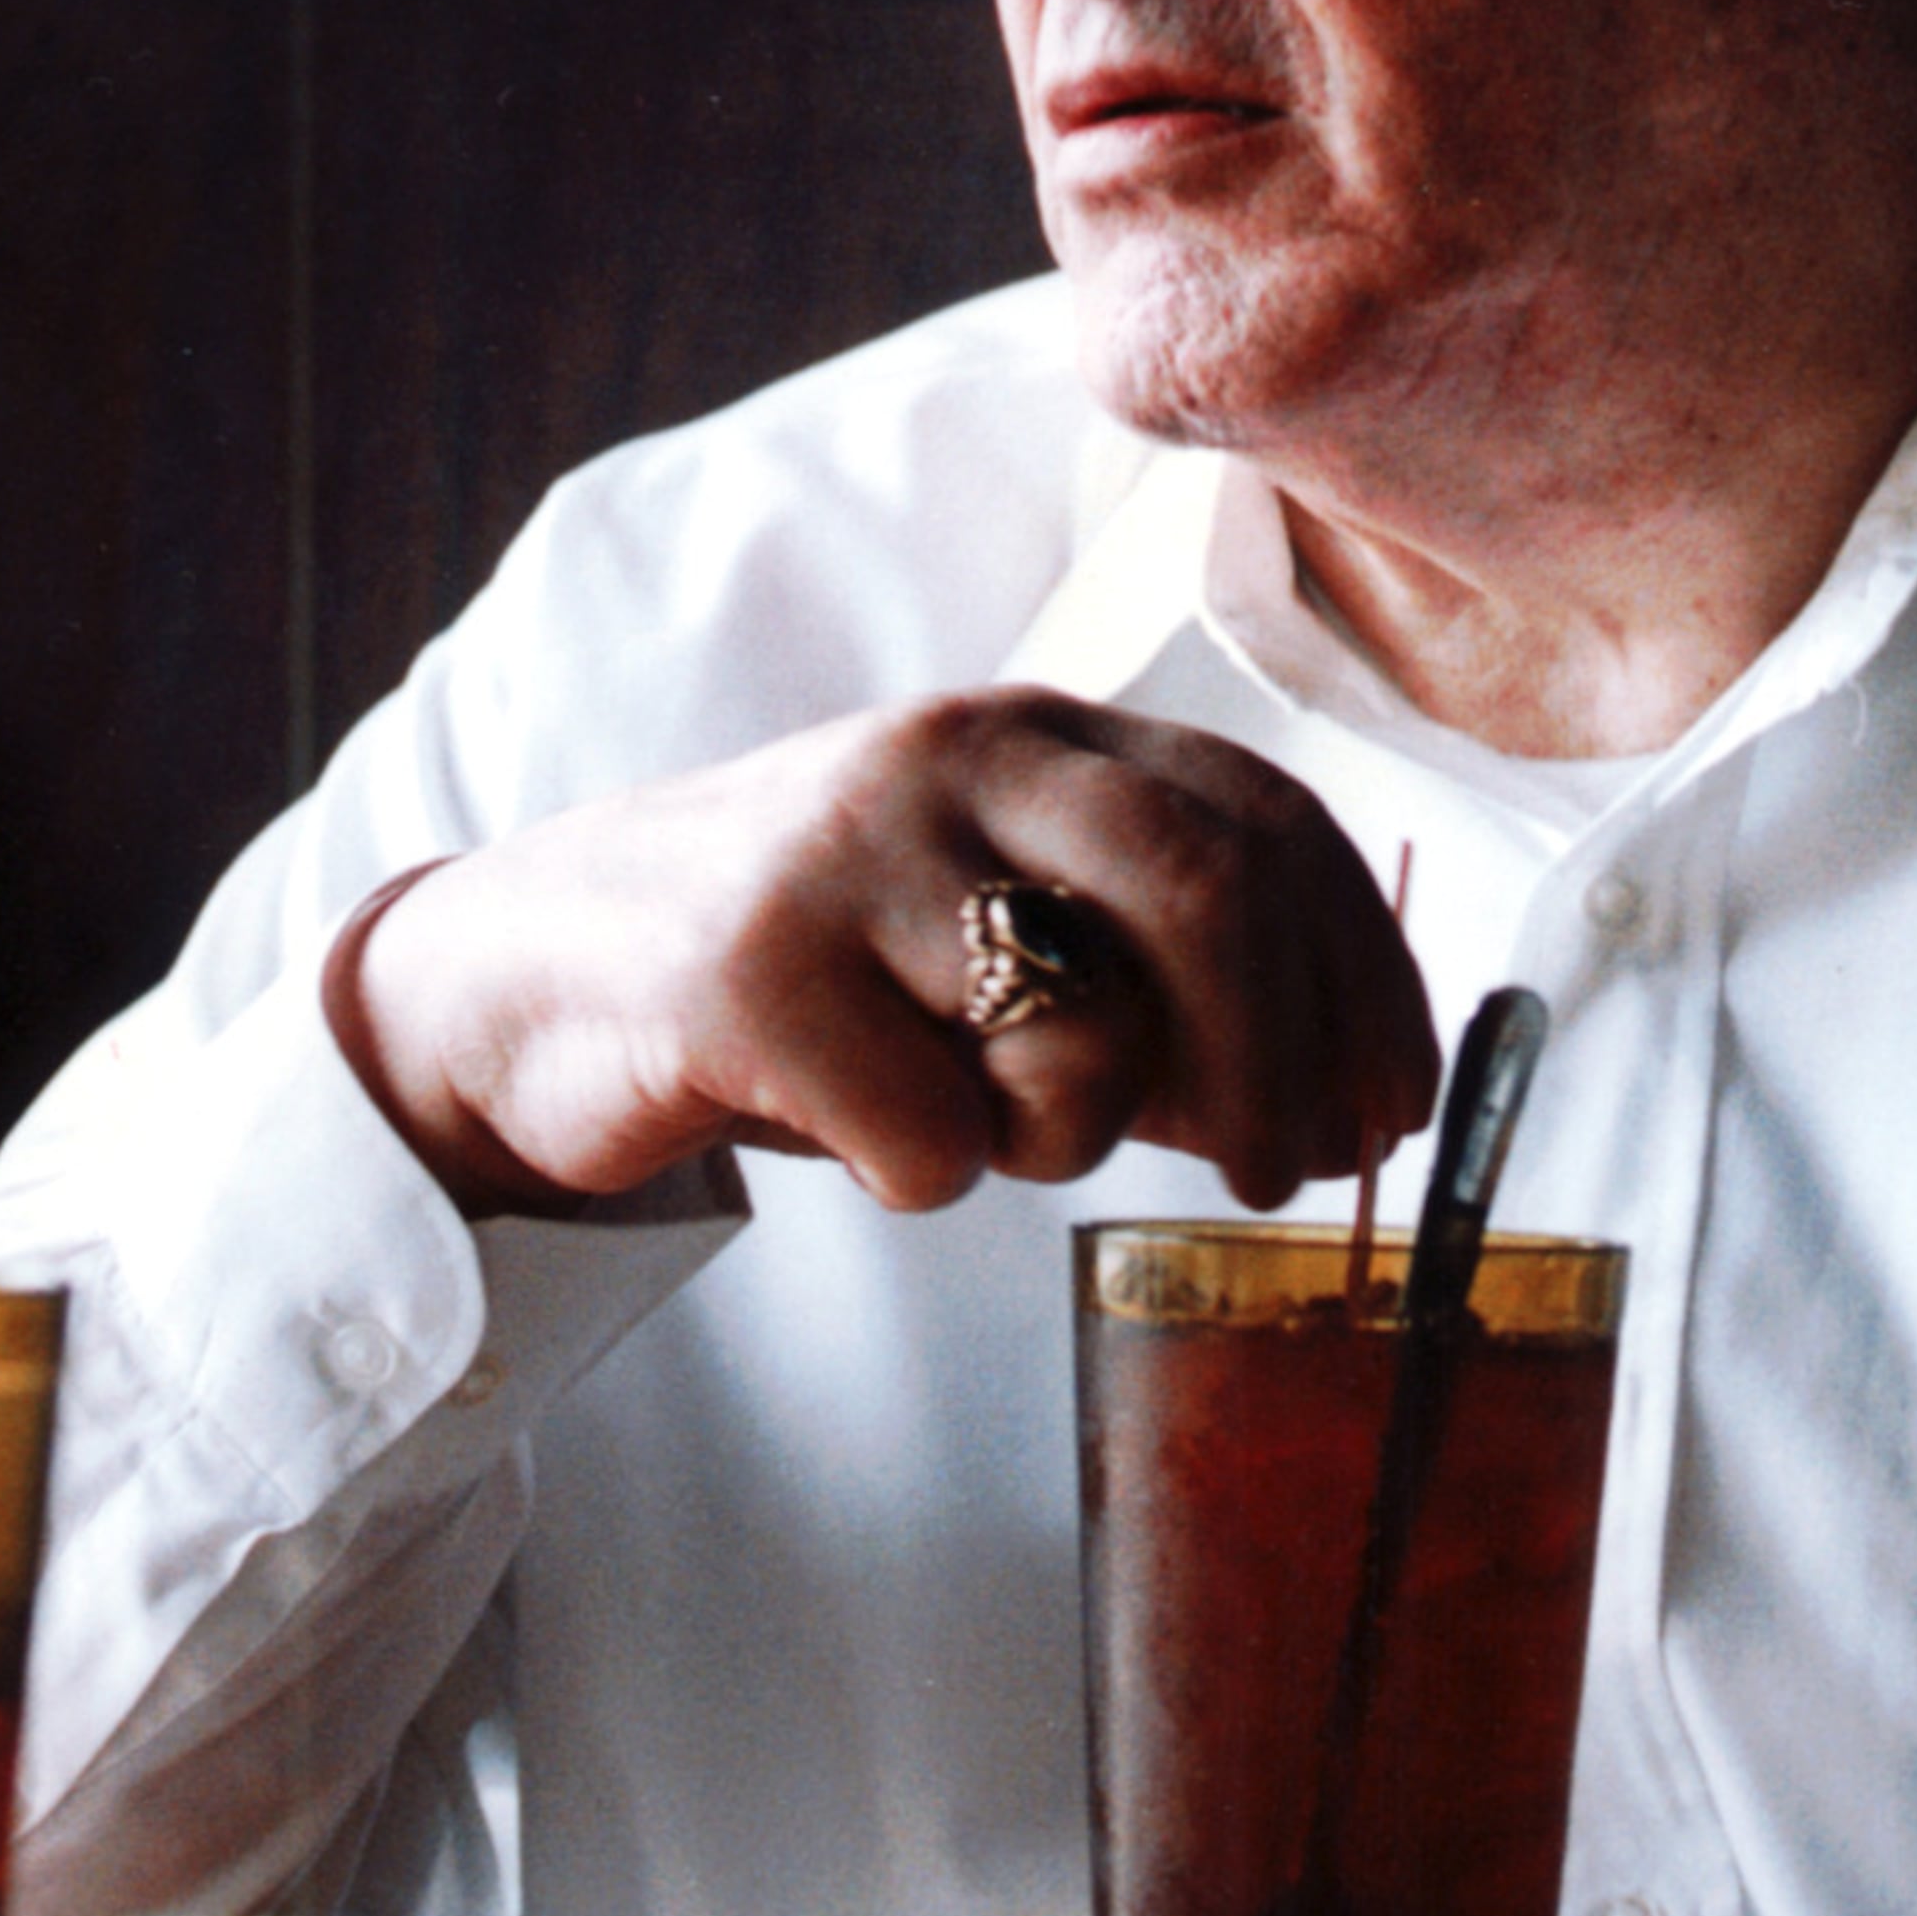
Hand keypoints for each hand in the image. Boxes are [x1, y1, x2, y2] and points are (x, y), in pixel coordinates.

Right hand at [331, 694, 1437, 1220]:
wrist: (525, 973)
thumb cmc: (815, 976)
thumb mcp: (997, 944)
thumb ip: (1164, 995)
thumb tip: (1350, 1107)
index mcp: (1040, 734)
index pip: (1274, 822)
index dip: (1367, 980)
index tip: (1391, 1112)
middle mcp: (955, 755)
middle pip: (1212, 887)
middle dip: (1282, 1061)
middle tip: (1276, 1181)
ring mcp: (847, 851)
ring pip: (1079, 1038)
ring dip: (1069, 1140)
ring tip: (981, 1124)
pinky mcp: (746, 972)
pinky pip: (934, 1144)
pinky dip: (925, 1178)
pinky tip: (854, 1133)